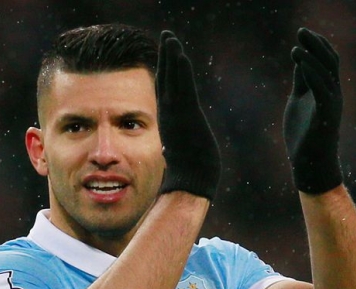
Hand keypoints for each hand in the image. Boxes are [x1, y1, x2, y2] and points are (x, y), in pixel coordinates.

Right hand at [156, 31, 220, 199]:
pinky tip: (179, 55)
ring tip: (169, 37)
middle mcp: (171, 115)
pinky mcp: (187, 116)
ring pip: (173, 80)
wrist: (190, 184)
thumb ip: (176, 147)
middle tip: (166, 37)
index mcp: (170, 122)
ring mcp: (177, 115)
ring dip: (171, 57)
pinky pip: (183, 88)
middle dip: (166, 58)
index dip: (166, 73)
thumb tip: (171, 151)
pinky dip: (180, 71)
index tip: (165, 58)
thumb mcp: (180, 156)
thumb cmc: (188, 176)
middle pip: (167, 80)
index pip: (167, 92)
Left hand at [283, 27, 342, 193]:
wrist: (309, 163)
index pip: (325, 62)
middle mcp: (332, 94)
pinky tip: (301, 63)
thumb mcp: (298, 102)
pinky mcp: (326, 114)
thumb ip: (301, 82)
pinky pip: (322, 89)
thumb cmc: (302, 135)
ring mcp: (331, 104)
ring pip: (325, 74)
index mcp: (325, 91)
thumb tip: (300, 61)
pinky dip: (312, 74)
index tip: (302, 33)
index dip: (316, 46)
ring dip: (311, 58)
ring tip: (296, 46)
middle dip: (315, 45)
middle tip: (301, 31)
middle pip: (328, 62)